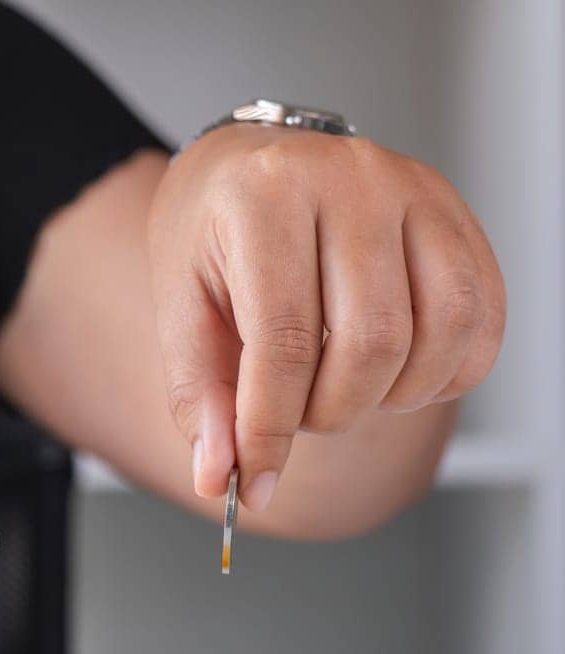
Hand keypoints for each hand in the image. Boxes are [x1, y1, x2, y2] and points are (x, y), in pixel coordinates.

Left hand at [149, 123, 503, 509]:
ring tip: (344, 393)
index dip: (271, 426)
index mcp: (266, 197)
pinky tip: (397, 377)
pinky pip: (482, 314)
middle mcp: (351, 180)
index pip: (285, 338)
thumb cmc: (210, 233)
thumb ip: (199, 394)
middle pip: (372, 341)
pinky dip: (448, 371)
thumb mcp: (179, 308)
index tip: (253, 477)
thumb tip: (220, 474)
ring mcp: (415, 191)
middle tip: (299, 414)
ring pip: (441, 330)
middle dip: (331, 411)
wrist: (246, 167)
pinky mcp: (455, 214)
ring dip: (393, 395)